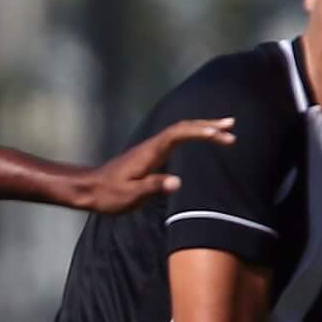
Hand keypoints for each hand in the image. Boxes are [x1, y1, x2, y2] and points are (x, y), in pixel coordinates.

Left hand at [72, 118, 236, 213]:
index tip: (219, 135)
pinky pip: (176, 139)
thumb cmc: (108, 194)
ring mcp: (151, 148)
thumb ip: (153, 187)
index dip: (199, 132)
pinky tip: (201, 137)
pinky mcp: (151, 154)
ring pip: (180, 131)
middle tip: (231, 126)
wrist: (89, 189)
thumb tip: (176, 183)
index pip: (178, 134)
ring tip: (225, 128)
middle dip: (208, 126)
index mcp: (150, 152)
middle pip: (183, 128)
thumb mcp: (130, 195)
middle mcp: (152, 145)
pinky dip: (192, 135)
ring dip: (202, 128)